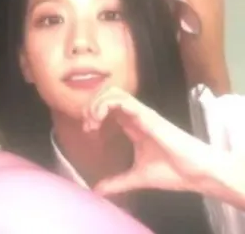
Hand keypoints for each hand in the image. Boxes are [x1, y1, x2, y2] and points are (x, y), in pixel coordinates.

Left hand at [83, 87, 213, 195]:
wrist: (196, 173)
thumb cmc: (172, 171)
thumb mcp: (137, 177)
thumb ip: (117, 182)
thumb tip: (98, 191)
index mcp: (132, 124)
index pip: (108, 106)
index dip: (93, 112)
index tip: (88, 130)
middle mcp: (135, 115)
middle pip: (107, 94)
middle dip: (91, 104)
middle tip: (88, 124)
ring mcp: (141, 113)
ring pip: (114, 92)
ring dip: (98, 102)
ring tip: (93, 120)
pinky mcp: (147, 115)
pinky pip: (124, 100)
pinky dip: (106, 104)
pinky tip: (100, 118)